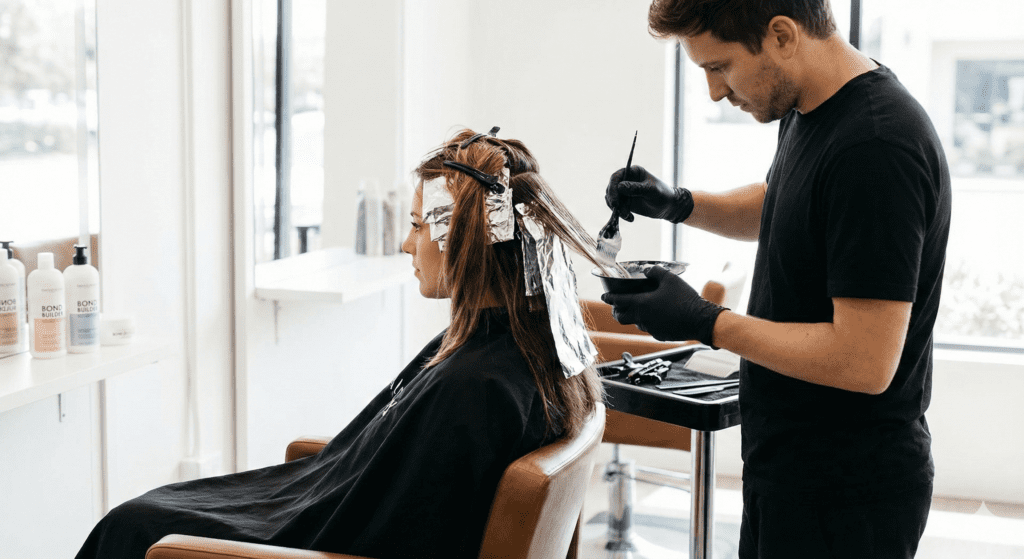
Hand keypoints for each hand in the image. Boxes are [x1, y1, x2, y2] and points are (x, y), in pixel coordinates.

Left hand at [600, 265, 724, 344]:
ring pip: (635, 323)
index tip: (604, 296)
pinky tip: (657, 316)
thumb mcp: (670, 279)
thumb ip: (655, 272)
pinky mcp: (659, 335)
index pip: (619, 301)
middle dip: (616, 311)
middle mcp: (643, 318)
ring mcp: (650, 328)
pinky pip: (649, 328)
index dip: (609, 298)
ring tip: (639, 309)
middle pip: (621, 317)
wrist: (700, 320)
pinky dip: (648, 322)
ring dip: (633, 317)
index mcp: (642, 303)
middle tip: (617, 307)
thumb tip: (646, 270)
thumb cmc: (685, 299)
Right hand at [605, 165, 693, 222]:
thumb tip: (619, 187)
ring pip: (611, 199)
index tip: (615, 201)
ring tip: (628, 216)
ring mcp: (624, 192)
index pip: (616, 177)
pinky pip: (616, 208)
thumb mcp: (651, 191)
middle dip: (613, 200)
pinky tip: (631, 218)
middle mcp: (626, 180)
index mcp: (632, 172)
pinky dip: (620, 214)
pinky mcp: (624, 202)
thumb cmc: (663, 194)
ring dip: (617, 209)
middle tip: (619, 210)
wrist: (668, 206)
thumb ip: (636, 188)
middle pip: (611, 188)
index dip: (612, 187)